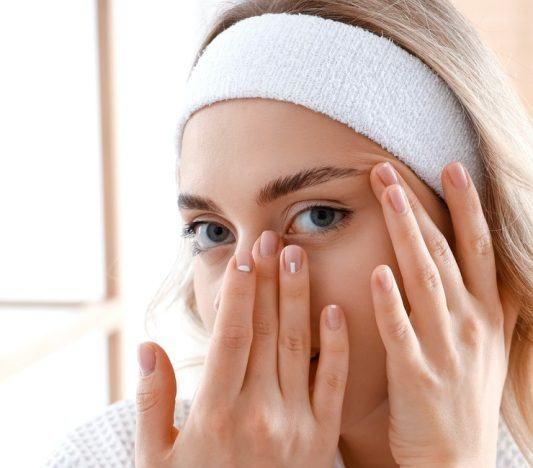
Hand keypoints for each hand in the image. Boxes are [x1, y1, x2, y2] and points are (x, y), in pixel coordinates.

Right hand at [134, 233, 349, 466]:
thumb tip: (149, 347)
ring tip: (297, 255)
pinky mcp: (322, 437)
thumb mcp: (155, 459)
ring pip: (298, 346)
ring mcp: (296, 425)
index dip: (237, 292)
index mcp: (215, 413)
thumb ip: (150, 402)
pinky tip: (334, 309)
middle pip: (265, 330)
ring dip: (298, 297)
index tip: (242, 256)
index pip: (231, 336)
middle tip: (270, 238)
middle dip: (267, 280)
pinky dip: (335, 345)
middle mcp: (258, 413)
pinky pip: (333, 382)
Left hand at [367, 161, 518, 466]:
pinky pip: (401, 331)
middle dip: (418, 208)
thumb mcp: (484, 343)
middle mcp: (469, 322)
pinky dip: (391, 302)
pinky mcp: (417, 374)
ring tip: (387, 196)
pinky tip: (377, 272)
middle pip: (443, 252)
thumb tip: (475, 261)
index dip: (466, 206)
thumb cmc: (462, 393)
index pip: (477, 247)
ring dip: (406, 235)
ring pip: (424, 280)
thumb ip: (479, 300)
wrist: (455, 457)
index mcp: (484, 312)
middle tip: (390, 170)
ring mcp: (445, 347)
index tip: (451, 168)